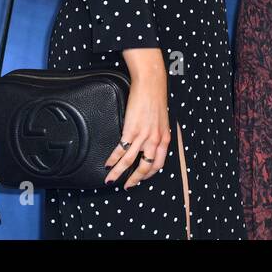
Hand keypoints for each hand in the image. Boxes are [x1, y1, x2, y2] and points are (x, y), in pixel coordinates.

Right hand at [105, 48, 171, 187]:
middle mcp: (156, 140)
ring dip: (119, 173)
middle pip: (145, 167)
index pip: (159, 164)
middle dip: (134, 179)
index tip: (141, 179)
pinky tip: (108, 164)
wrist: (151, 85)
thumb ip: (157, 134)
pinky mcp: (132, 130)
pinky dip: (113, 159)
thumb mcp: (162, 121)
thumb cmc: (156, 100)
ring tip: (111, 179)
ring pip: (130, 161)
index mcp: (164, 138)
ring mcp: (143, 136)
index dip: (149, 174)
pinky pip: (121, 150)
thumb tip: (148, 144)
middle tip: (126, 186)